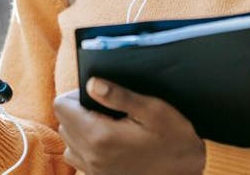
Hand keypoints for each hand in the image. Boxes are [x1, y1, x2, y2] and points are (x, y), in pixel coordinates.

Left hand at [53, 78, 205, 174]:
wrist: (188, 171)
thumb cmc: (174, 138)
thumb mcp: (153, 109)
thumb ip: (119, 95)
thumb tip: (91, 83)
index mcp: (100, 136)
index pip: (61, 106)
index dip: (75, 94)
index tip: (97, 95)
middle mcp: (91, 156)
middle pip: (63, 123)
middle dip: (78, 111)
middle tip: (105, 108)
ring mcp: (94, 171)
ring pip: (68, 143)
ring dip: (80, 130)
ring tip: (106, 125)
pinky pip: (79, 160)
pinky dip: (86, 148)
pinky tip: (108, 143)